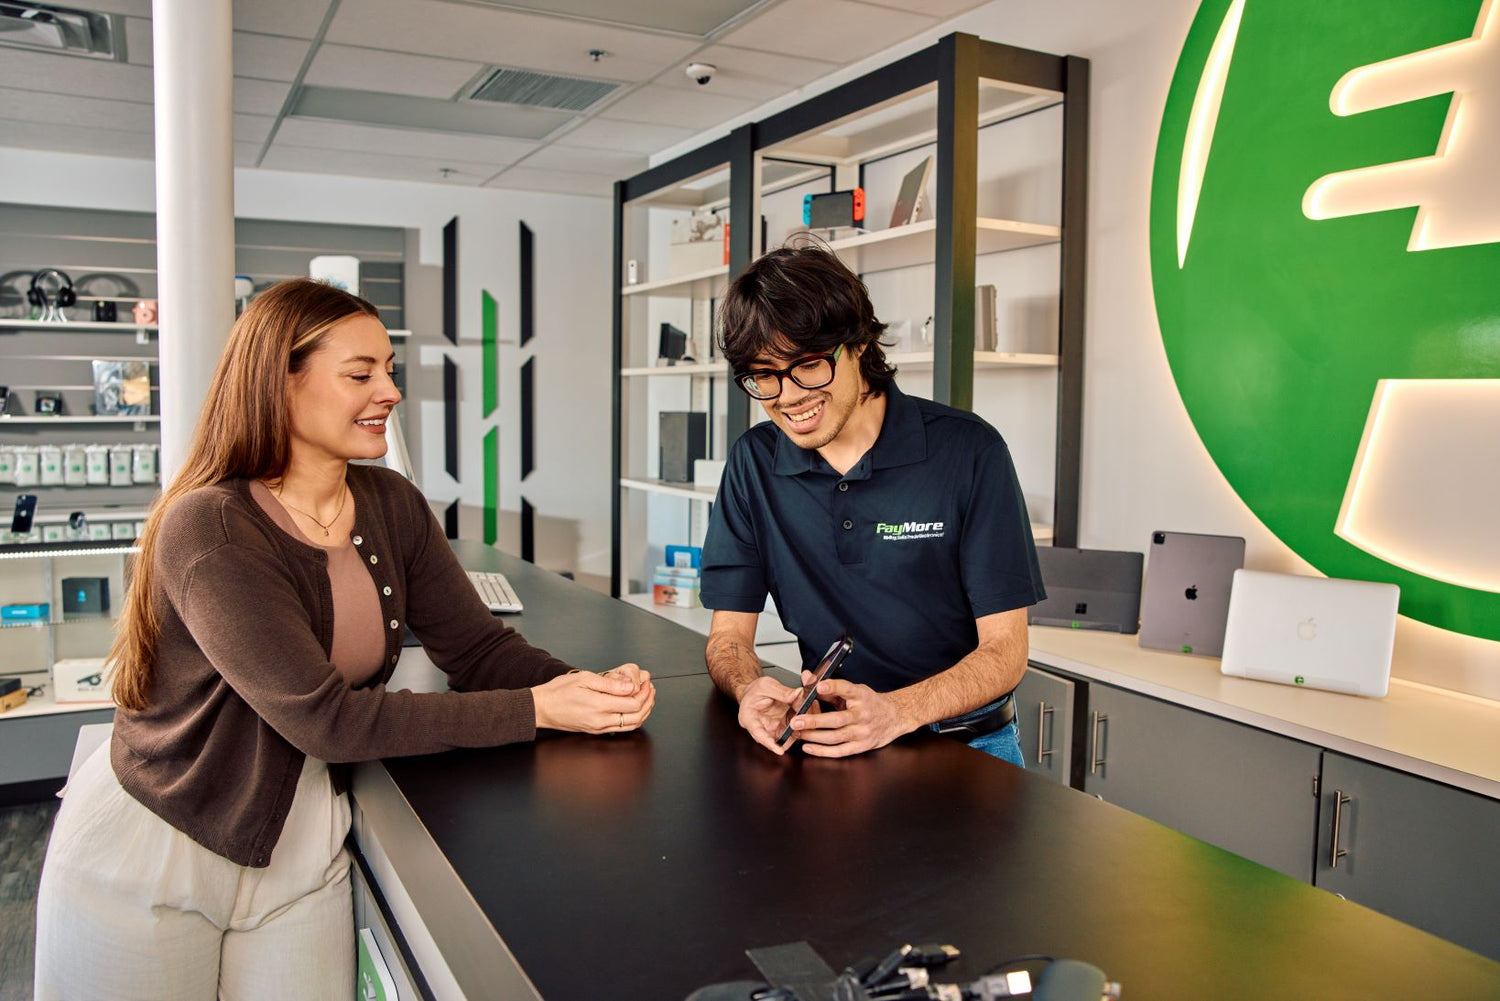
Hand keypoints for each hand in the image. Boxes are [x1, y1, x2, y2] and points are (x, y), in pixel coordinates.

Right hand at [532, 665, 654, 734]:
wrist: (542, 708)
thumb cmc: (559, 691)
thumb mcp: (584, 679)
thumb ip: (609, 684)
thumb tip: (630, 686)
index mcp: (599, 706)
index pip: (633, 703)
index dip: (643, 692)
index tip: (645, 682)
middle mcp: (601, 721)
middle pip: (636, 716)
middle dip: (647, 701)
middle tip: (650, 688)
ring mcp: (599, 728)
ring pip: (631, 724)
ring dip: (643, 711)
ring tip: (646, 697)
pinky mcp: (596, 730)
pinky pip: (621, 728)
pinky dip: (633, 718)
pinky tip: (634, 707)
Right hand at [734, 674, 802, 754]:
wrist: (755, 692)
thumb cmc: (755, 690)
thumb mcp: (765, 685)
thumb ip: (781, 691)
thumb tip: (797, 694)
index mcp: (750, 719)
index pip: (759, 734)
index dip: (769, 744)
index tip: (780, 750)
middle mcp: (762, 728)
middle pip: (777, 737)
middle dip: (792, 733)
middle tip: (803, 724)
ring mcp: (773, 729)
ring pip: (789, 734)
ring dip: (800, 727)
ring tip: (809, 711)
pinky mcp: (782, 727)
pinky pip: (794, 729)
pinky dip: (803, 722)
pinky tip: (809, 710)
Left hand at [788, 678, 909, 757]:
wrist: (894, 717)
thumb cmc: (871, 703)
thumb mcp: (855, 691)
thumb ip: (830, 688)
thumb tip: (808, 679)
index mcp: (861, 696)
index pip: (847, 689)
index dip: (833, 687)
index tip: (819, 686)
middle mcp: (863, 714)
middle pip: (837, 719)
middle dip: (814, 721)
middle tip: (796, 721)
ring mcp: (862, 732)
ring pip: (835, 737)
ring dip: (814, 736)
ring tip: (797, 733)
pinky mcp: (861, 746)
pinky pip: (839, 751)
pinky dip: (822, 751)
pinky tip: (808, 747)